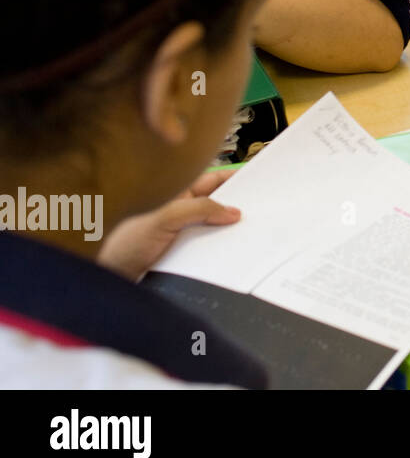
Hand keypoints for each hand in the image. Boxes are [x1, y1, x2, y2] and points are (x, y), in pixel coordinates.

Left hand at [97, 168, 241, 281]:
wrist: (103, 279)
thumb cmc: (118, 242)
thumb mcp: (163, 218)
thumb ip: (199, 209)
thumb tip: (231, 211)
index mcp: (173, 192)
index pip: (211, 180)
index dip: (233, 178)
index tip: (255, 180)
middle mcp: (177, 211)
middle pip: (215, 204)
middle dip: (235, 207)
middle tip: (258, 210)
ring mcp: (179, 233)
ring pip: (212, 228)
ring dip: (226, 233)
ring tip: (247, 234)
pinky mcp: (180, 255)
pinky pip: (207, 250)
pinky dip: (219, 251)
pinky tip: (230, 254)